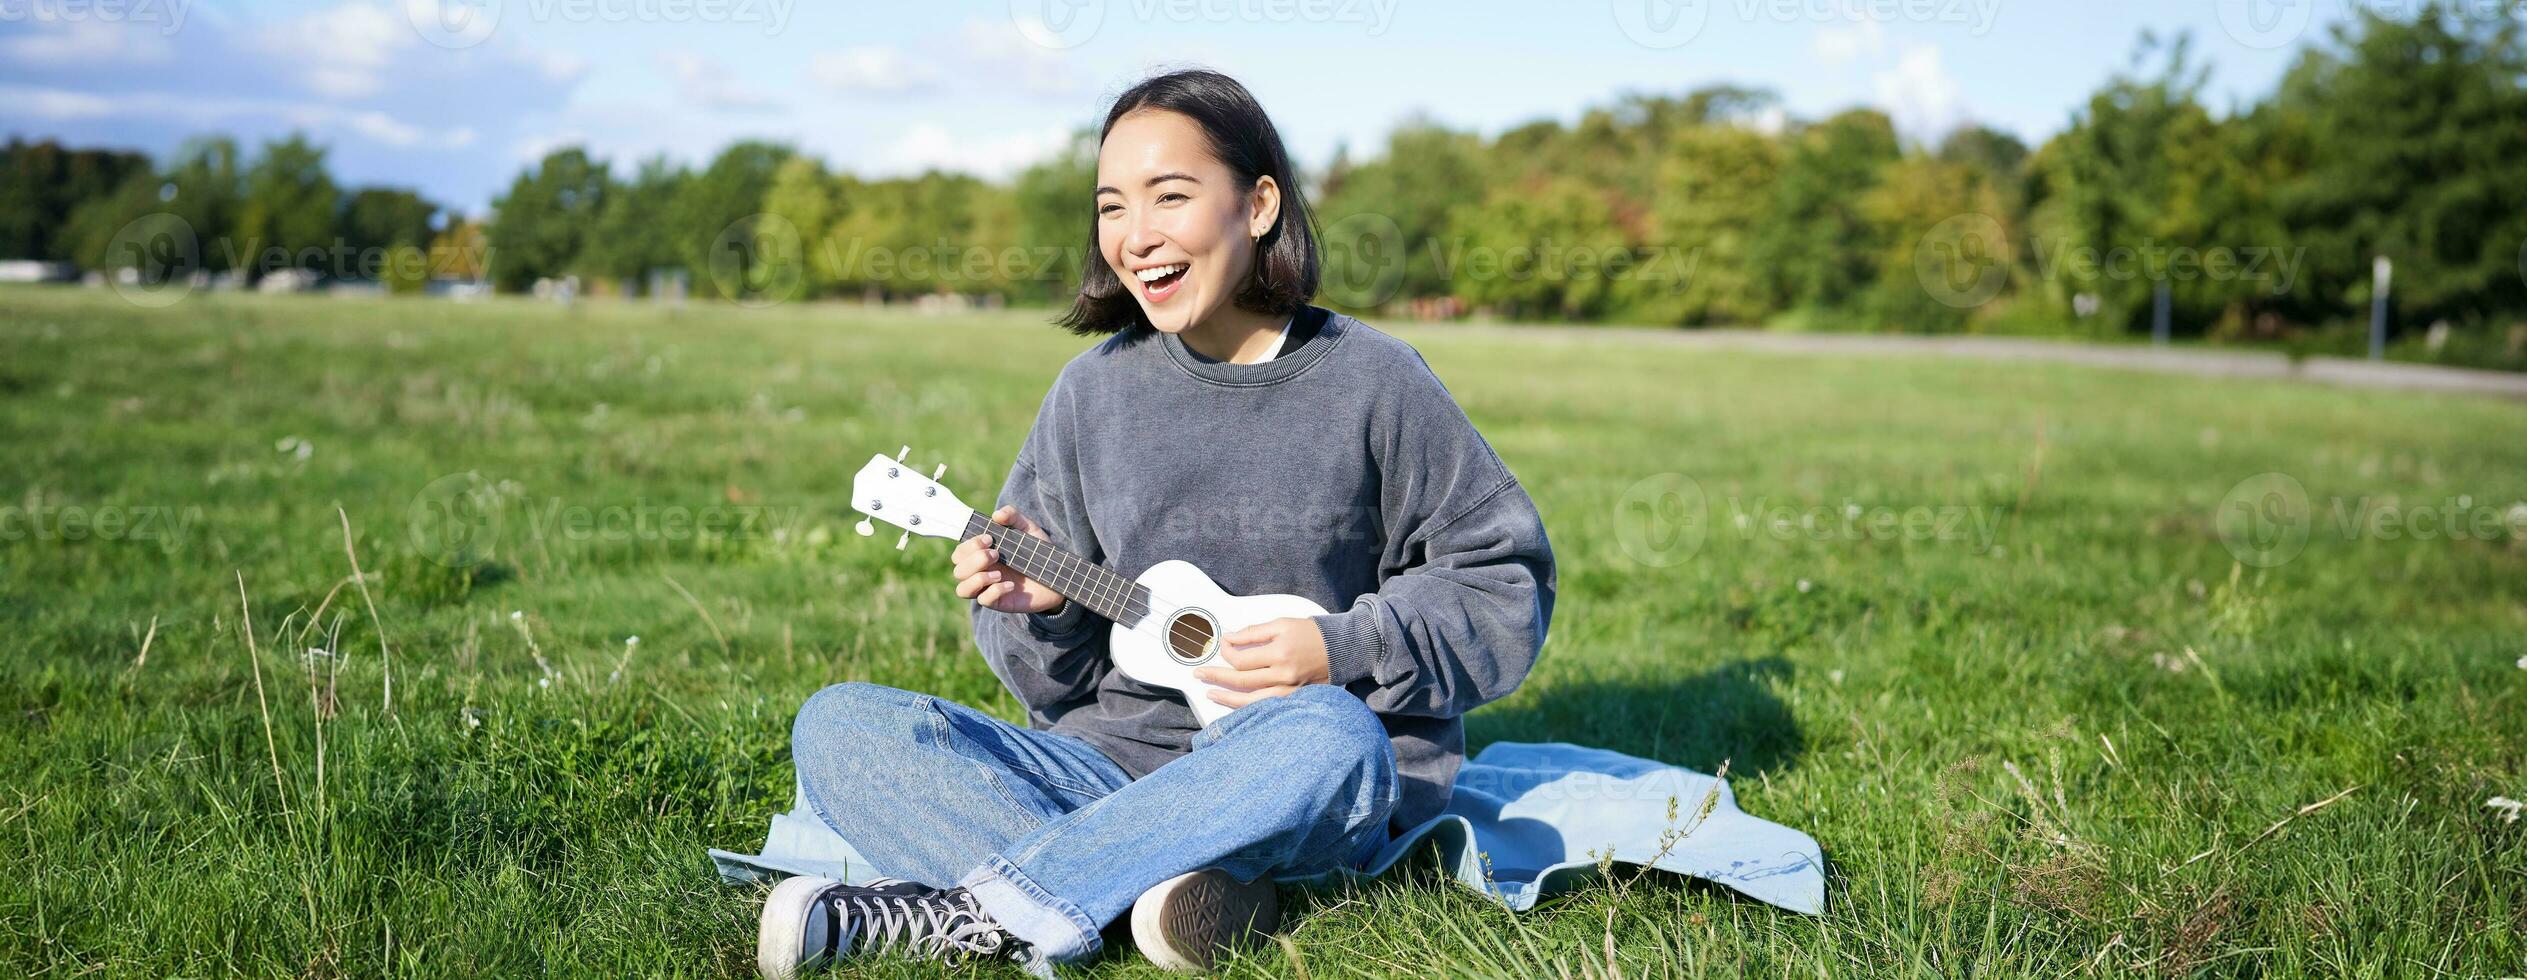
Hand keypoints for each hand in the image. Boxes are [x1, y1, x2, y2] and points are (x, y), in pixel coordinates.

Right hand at [951, 505, 1065, 614]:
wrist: (1058, 574)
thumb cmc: (1038, 551)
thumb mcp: (1028, 528)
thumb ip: (1013, 517)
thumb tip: (997, 515)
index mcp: (982, 554)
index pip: (960, 553)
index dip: (969, 546)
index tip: (989, 539)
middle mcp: (980, 572)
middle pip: (958, 570)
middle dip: (974, 560)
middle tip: (997, 554)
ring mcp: (988, 588)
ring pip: (962, 589)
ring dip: (977, 579)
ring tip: (999, 574)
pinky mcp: (999, 602)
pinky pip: (983, 600)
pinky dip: (994, 591)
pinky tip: (1011, 585)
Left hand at [1193, 617, 1329, 707]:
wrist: (1340, 649)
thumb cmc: (1311, 633)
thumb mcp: (1281, 624)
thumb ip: (1253, 633)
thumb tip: (1229, 638)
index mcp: (1279, 653)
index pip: (1241, 660)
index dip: (1226, 653)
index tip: (1221, 646)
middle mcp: (1283, 675)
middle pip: (1241, 681)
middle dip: (1216, 678)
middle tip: (1199, 675)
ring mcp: (1289, 690)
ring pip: (1251, 701)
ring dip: (1228, 698)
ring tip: (1211, 694)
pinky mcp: (1294, 699)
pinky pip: (1266, 707)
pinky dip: (1248, 708)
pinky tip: (1235, 705)